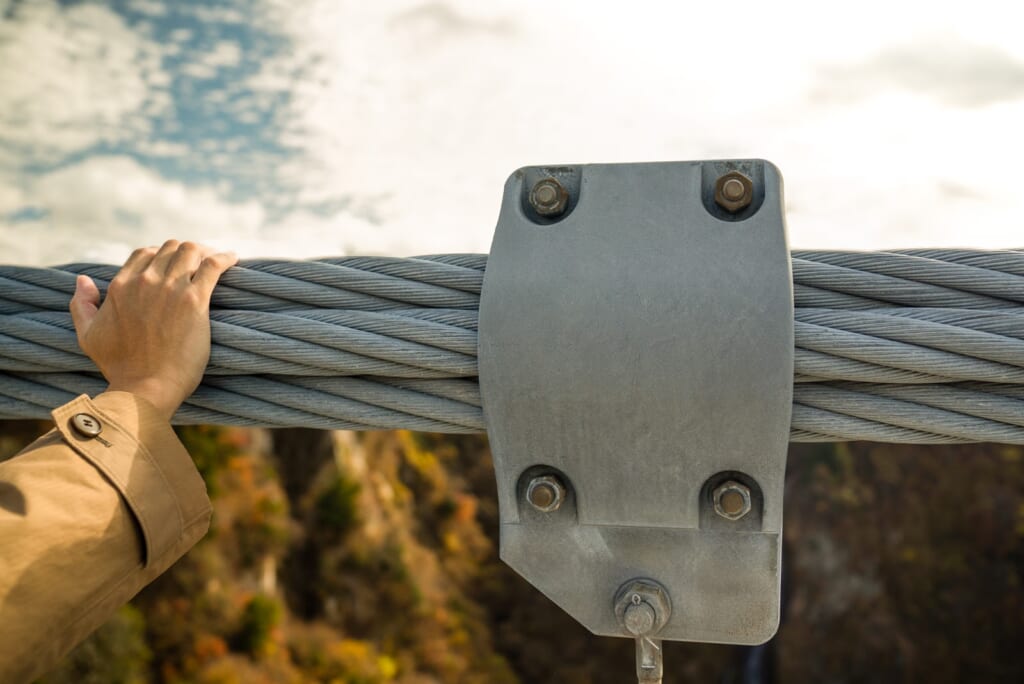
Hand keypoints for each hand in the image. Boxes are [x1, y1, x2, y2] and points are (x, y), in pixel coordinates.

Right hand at [69, 240, 236, 420]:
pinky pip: (213, 266)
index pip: (144, 253)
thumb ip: (82, 305)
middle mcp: (145, 282)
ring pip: (191, 251)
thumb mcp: (88, 335)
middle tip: (200, 264)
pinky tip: (232, 258)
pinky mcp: (195, 300)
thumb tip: (83, 280)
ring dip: (205, 252)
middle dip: (186, 252)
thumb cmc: (119, 367)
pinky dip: (224, 258)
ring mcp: (170, 289)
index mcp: (120, 286)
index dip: (161, 254)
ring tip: (217, 260)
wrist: (145, 387)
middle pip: (170, 248)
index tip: (175, 264)